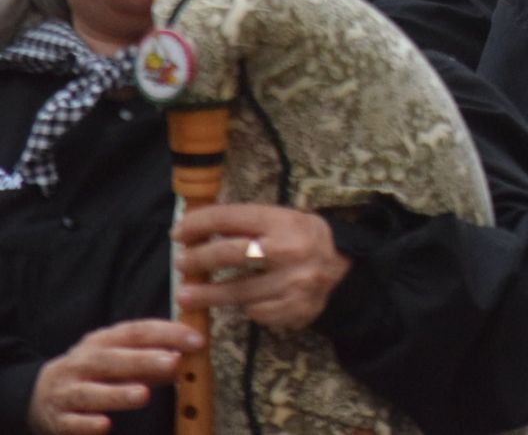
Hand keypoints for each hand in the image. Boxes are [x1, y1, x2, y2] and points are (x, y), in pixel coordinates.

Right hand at [27, 319, 201, 434]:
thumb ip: (153, 357)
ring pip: (90, 391)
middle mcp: (82, 362)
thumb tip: (188, 357)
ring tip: (143, 395)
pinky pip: (71, 422)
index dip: (166, 334)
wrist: (38, 394)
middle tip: (172, 362)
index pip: (136, 332)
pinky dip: (87, 425)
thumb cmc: (94, 372)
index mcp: (102, 341)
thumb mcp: (119, 357)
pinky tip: (105, 425)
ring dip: (117, 393)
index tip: (196, 340)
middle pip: (112, 359)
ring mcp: (67, 390)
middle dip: (143, 360)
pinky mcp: (57, 418)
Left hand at [172, 203, 351, 329]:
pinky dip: (246, 308)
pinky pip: (258, 312)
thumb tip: (198, 228)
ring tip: (186, 296)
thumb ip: (248, 224)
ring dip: (207, 295)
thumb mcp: (283, 220)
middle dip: (198, 259)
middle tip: (181, 263)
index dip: (200, 224)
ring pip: (238, 292)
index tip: (179, 232)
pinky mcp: (295, 309)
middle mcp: (289, 250)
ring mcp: (293, 282)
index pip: (231, 218)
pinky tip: (242, 303)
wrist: (347, 268)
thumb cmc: (304, 239)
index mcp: (284, 221)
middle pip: (229, 254)